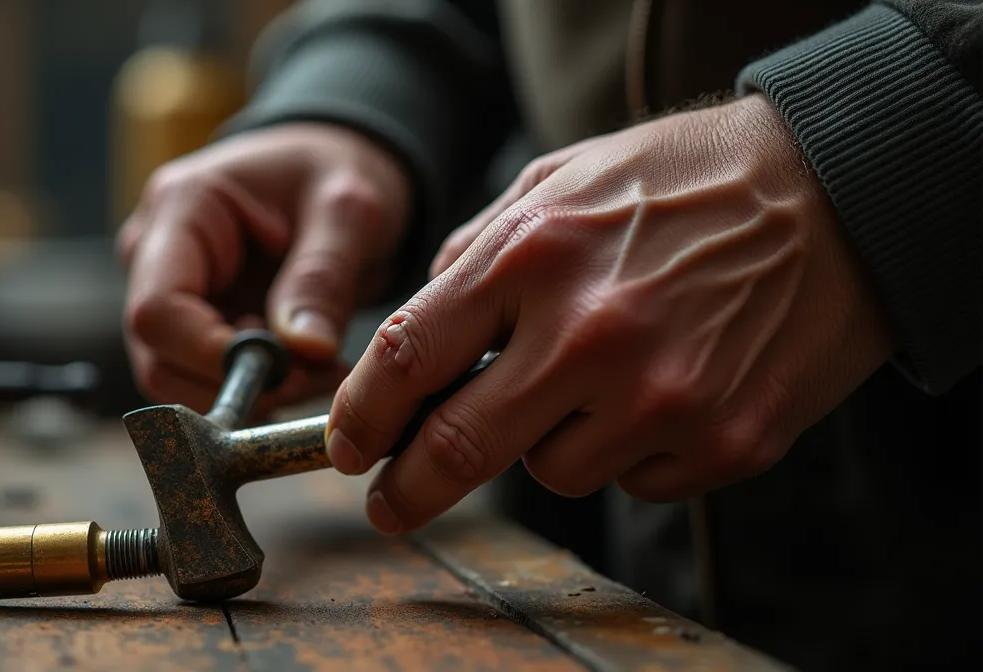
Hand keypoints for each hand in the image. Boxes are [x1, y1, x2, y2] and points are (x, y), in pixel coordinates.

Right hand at [119, 123, 411, 413]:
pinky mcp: (190, 324)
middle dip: (237, 385)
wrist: (330, 175)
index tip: (283, 373)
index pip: (156, 310)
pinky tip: (307, 369)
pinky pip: (205, 380)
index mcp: (180, 208)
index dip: (209, 356)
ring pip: (179, 381)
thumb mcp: (347, 210)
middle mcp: (153, 254)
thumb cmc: (336, 170)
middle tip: (317, 375)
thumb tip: (304, 351)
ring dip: (252, 396)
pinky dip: (258, 392)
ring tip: (320, 367)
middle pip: (159, 358)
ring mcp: (166, 292)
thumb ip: (322, 275)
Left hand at [324, 93, 896, 534]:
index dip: (358, 417)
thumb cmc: (684, 183)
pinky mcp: (723, 444)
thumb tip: (417, 333)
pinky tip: (661, 391)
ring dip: (548, 445)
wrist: (836, 197)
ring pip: (551, 475)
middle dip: (407, 488)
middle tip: (391, 501)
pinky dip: (628, 451)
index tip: (348, 446)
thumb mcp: (558, 181)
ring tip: (598, 381)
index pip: (403, 358)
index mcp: (532, 257)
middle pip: (456, 450)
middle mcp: (589, 335)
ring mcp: (661, 399)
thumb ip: (475, 255)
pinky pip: (634, 482)